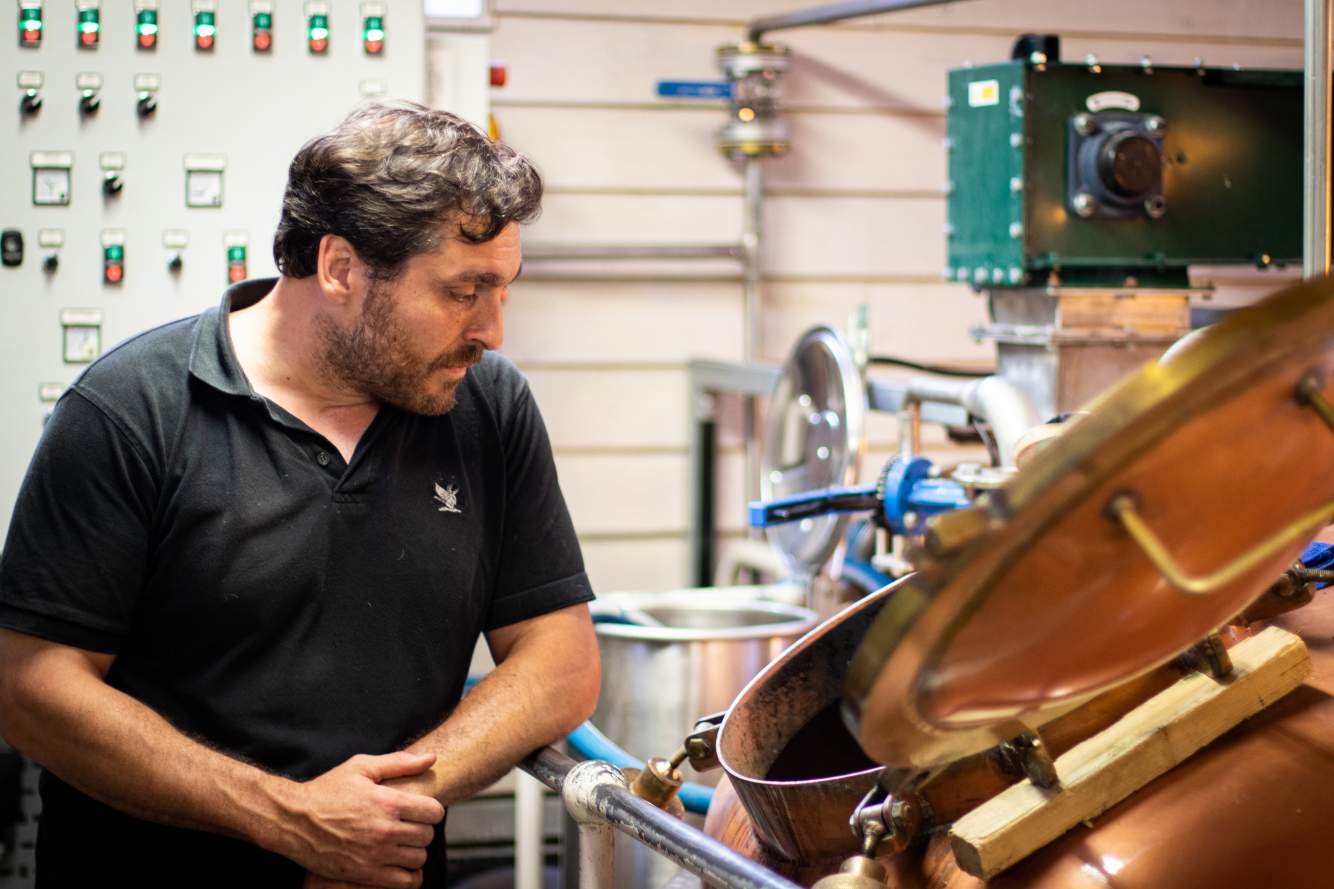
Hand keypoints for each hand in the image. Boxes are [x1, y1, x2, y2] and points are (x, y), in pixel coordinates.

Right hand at [276, 751, 443, 888]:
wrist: (293, 820)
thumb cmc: (327, 790)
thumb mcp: (361, 767)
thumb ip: (399, 763)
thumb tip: (431, 758)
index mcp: (388, 801)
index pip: (434, 812)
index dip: (431, 810)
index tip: (420, 810)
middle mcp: (385, 829)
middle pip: (427, 835)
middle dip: (422, 829)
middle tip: (408, 825)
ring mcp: (375, 854)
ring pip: (418, 859)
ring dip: (414, 851)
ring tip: (401, 843)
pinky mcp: (365, 874)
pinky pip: (404, 882)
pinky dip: (408, 875)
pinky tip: (398, 864)